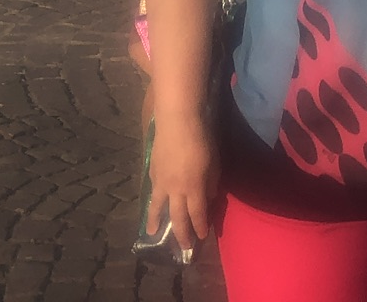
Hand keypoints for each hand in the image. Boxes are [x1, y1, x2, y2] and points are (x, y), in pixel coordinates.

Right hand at [147, 114, 217, 252]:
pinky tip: (152, 205)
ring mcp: (161, 181)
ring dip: (155, 223)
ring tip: (152, 234)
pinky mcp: (151, 171)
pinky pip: (153, 192)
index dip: (200, 228)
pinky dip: (152, 202)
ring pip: (158, 208)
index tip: (202, 237)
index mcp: (194, 188)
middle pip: (178, 217)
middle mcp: (176, 190)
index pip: (197, 215)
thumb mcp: (215, 163)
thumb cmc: (202, 139)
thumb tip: (207, 199)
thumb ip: (211, 184)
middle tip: (183, 247)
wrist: (177, 120)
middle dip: (181, 234)